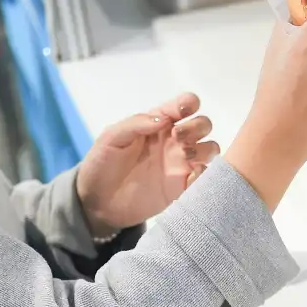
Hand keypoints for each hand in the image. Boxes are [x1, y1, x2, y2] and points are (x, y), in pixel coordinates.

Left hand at [75, 94, 218, 236]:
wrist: (96, 203)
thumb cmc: (102, 164)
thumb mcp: (111, 137)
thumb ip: (136, 123)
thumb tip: (164, 118)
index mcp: (158, 124)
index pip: (184, 105)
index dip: (188, 103)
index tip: (181, 111)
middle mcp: (174, 141)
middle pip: (203, 124)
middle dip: (197, 126)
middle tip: (177, 136)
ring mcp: (180, 164)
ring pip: (210, 149)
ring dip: (204, 149)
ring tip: (186, 157)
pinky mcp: (182, 188)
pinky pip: (205, 178)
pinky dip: (205, 175)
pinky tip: (189, 177)